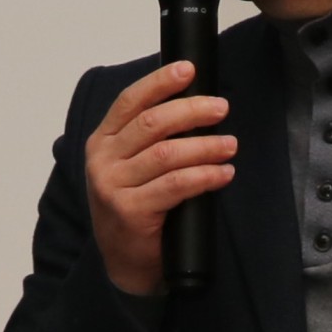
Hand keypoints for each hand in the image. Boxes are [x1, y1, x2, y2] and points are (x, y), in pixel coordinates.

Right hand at [85, 59, 234, 295]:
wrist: (125, 262)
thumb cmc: (137, 208)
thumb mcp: (132, 167)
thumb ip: (150, 139)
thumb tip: (196, 107)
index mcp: (102, 141)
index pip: (129, 101)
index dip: (160, 82)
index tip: (189, 69)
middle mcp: (103, 160)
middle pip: (152, 123)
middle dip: (191, 111)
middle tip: (221, 108)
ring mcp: (113, 186)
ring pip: (167, 153)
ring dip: (205, 146)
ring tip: (230, 145)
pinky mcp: (131, 211)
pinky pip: (175, 185)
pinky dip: (204, 176)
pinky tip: (223, 174)